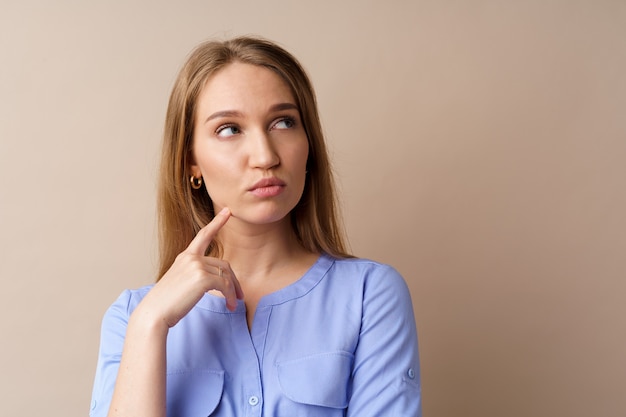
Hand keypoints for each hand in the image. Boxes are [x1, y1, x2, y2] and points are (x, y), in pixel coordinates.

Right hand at [134, 207, 243, 328]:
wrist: (154, 313)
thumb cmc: (166, 303)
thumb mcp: (180, 282)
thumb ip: (195, 274)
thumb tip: (217, 280)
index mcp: (185, 256)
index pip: (203, 235)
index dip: (217, 222)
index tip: (228, 211)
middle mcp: (191, 258)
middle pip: (223, 265)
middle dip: (234, 281)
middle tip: (239, 296)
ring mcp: (196, 266)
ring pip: (226, 276)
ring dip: (233, 291)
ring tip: (234, 304)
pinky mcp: (202, 278)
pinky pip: (225, 285)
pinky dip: (230, 296)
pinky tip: (229, 306)